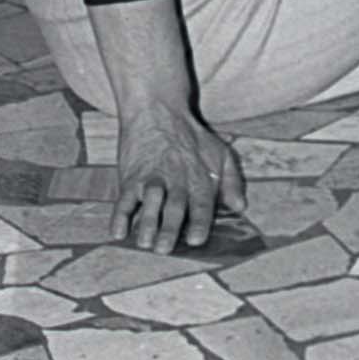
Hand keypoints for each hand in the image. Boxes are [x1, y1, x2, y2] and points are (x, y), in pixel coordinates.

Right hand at [113, 102, 244, 254]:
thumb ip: (232, 181)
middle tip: (165, 248)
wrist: (158, 111)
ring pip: (150, 201)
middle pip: (174, 205)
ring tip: (144, 242)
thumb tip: (241, 206)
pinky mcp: (131, 176)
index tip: (197, 239)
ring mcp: (152, 177)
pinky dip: (120, 215)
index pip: (202, 202)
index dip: (200, 221)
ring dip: (147, 222)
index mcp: (199, 177)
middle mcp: (177, 179)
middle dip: (170, 227)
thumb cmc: (192, 138)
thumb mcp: (221, 154)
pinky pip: (124, 197)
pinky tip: (117, 232)